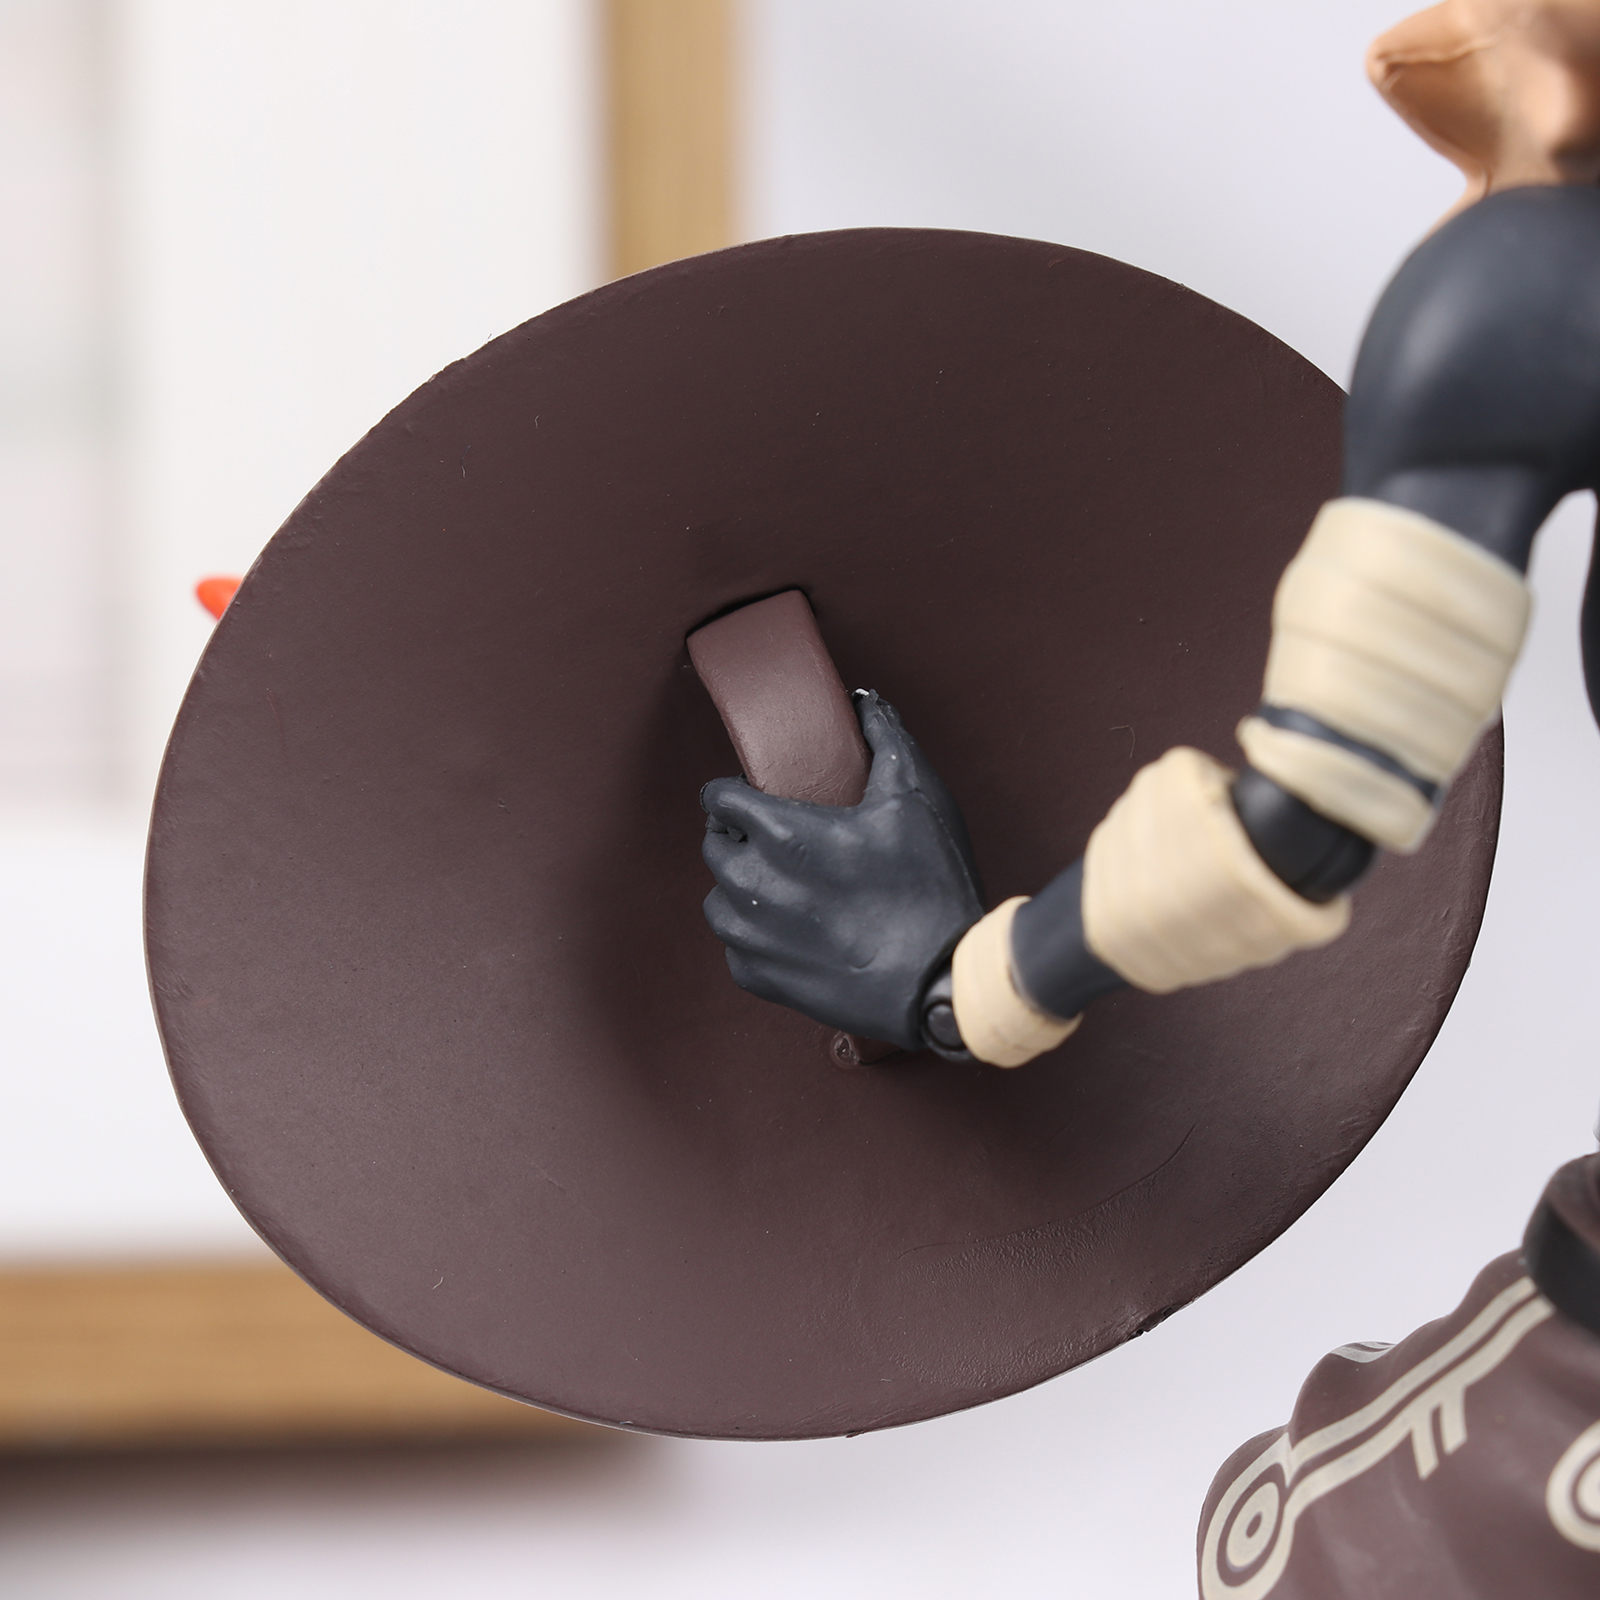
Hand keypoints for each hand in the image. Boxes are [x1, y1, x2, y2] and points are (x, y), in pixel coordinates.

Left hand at [701, 692, 983, 1048]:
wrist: (940, 982)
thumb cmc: (930, 888)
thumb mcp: (916, 800)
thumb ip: (885, 740)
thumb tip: (865, 704)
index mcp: (780, 833)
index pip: (717, 797)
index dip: (735, 791)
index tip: (754, 796)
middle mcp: (752, 883)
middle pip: (715, 845)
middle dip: (738, 836)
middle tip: (777, 839)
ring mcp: (750, 936)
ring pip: (719, 898)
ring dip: (742, 886)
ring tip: (784, 885)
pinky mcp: (758, 978)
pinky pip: (735, 946)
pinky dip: (756, 934)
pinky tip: (793, 929)